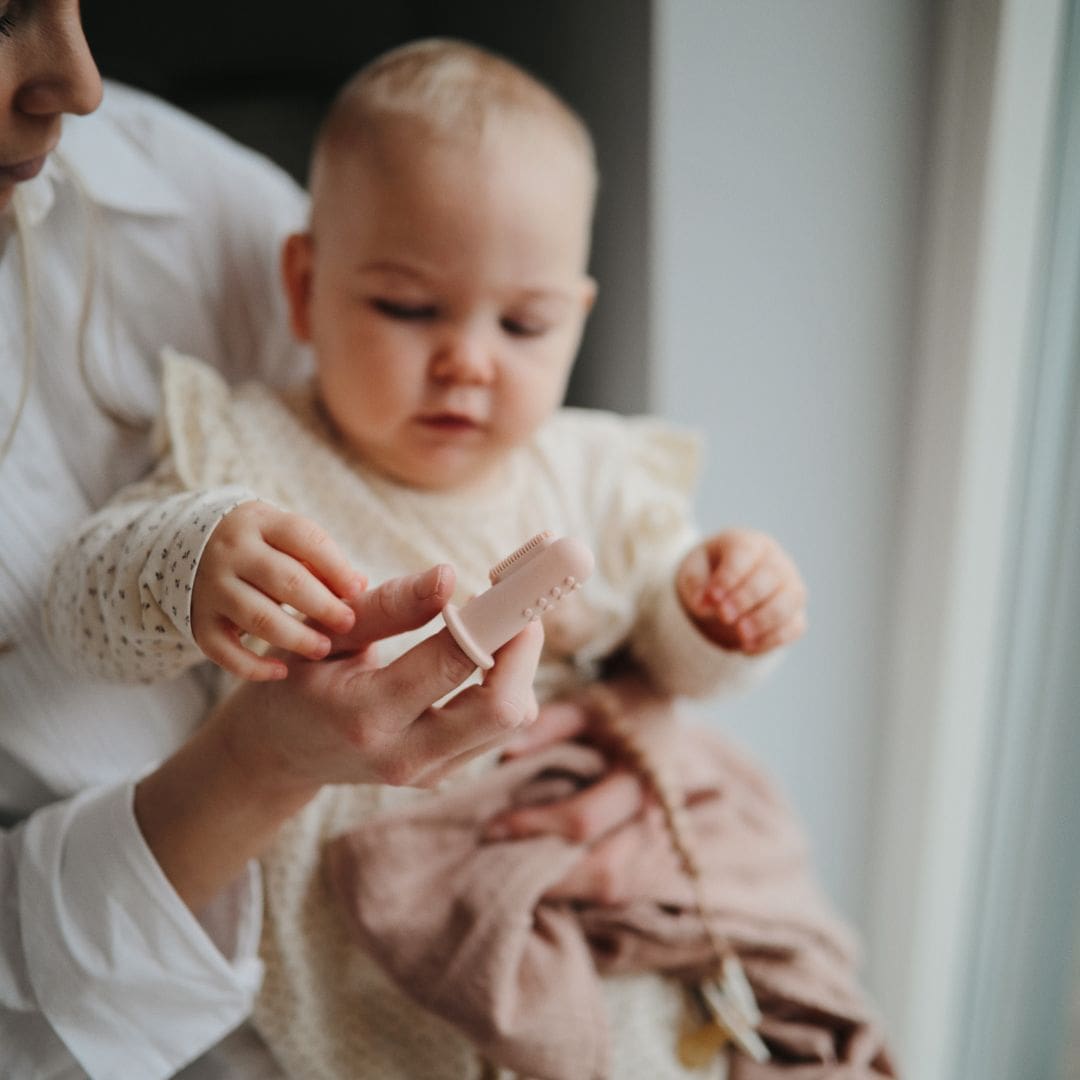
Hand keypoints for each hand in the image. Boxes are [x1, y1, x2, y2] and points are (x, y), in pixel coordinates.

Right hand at [191, 501, 365, 679]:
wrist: (192, 546)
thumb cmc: (260, 546)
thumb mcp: (285, 539)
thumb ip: (320, 560)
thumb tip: (358, 586)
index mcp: (259, 523)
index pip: (303, 539)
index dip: (335, 567)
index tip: (357, 591)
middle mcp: (231, 552)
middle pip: (285, 580)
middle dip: (322, 606)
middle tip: (348, 624)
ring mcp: (211, 587)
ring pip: (257, 617)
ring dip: (296, 637)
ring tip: (323, 649)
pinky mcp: (198, 620)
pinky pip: (224, 650)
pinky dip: (253, 667)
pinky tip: (282, 672)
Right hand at [215, 563, 543, 793]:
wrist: (277, 753)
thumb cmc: (298, 679)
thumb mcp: (325, 633)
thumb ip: (387, 605)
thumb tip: (449, 576)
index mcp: (366, 714)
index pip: (455, 661)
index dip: (496, 618)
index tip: (515, 585)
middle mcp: (403, 755)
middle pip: (504, 709)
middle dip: (524, 648)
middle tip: (514, 605)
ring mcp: (427, 774)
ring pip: (513, 720)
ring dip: (518, 666)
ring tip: (491, 626)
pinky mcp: (442, 775)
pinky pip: (499, 729)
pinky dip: (505, 686)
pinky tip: (479, 657)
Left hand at [485, 675, 678, 904]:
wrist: (660, 712)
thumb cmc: (616, 708)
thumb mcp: (585, 705)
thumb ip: (550, 724)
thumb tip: (505, 754)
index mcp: (641, 778)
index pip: (583, 819)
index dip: (534, 826)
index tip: (492, 827)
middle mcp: (655, 818)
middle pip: (605, 872)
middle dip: (548, 875)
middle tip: (498, 862)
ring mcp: (657, 842)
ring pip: (611, 887)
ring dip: (562, 887)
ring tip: (516, 871)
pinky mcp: (650, 856)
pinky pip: (615, 886)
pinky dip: (577, 886)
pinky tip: (543, 873)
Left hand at [676, 527, 807, 653]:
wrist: (724, 589)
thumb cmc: (708, 574)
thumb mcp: (693, 572)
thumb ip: (695, 585)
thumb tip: (704, 605)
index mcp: (747, 543)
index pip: (744, 553)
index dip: (730, 576)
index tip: (713, 597)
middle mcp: (775, 561)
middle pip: (771, 576)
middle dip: (746, 599)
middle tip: (724, 616)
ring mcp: (790, 587)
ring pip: (789, 601)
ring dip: (765, 620)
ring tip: (741, 635)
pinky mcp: (795, 614)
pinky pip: (794, 626)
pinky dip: (773, 640)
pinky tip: (748, 648)